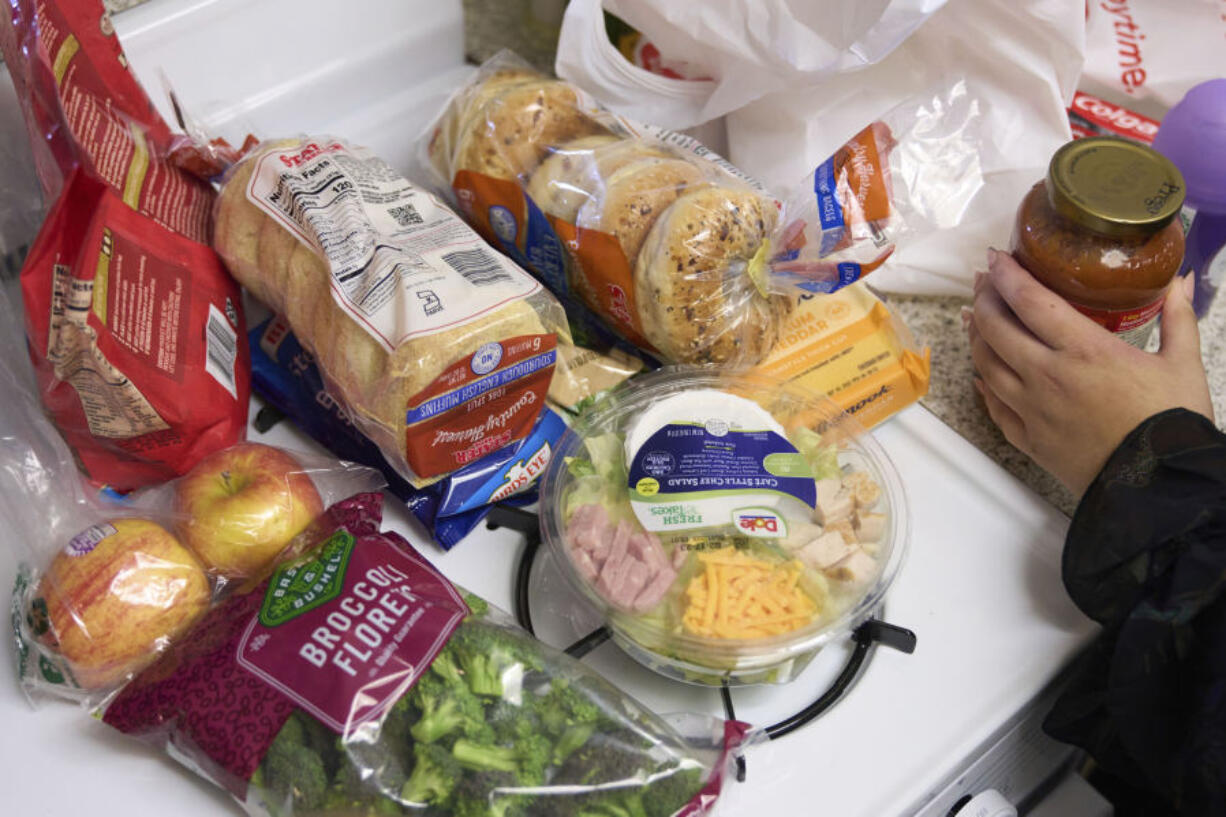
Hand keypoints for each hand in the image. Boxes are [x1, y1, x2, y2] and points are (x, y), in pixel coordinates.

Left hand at [965, 249, 1213, 498]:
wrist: (1158, 486)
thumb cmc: (1172, 422)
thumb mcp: (1183, 363)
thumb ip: (1176, 317)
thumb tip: (1181, 280)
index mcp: (1083, 350)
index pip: (1030, 302)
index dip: (1006, 276)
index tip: (993, 259)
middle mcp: (1047, 375)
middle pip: (996, 329)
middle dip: (983, 300)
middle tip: (981, 283)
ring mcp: (1031, 409)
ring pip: (985, 365)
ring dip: (976, 338)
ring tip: (974, 319)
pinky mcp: (1027, 439)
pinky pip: (993, 406)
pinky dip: (982, 385)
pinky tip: (979, 374)